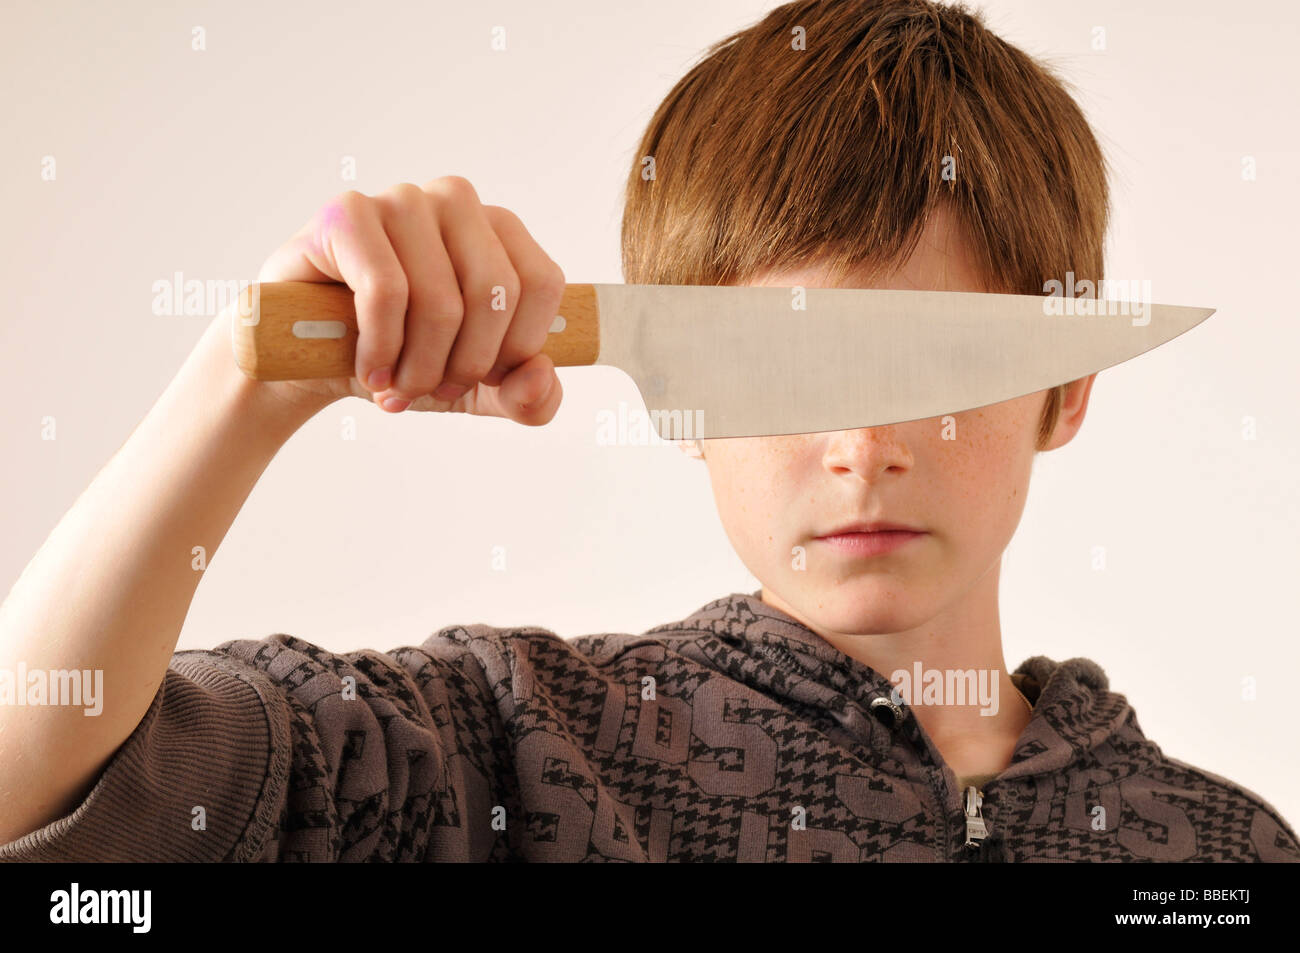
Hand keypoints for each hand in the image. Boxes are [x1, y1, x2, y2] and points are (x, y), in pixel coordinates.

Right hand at [251, 176, 564, 423]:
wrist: (311, 360)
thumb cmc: (403, 359)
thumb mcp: (477, 391)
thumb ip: (528, 397)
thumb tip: (541, 377)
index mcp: (500, 230)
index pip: (542, 284)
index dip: (516, 349)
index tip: (481, 378)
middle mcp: (456, 202)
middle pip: (496, 293)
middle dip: (465, 364)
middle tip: (431, 389)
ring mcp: (401, 201)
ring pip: (441, 300)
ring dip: (419, 366)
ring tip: (396, 387)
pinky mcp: (348, 214)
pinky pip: (386, 291)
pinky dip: (381, 348)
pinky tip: (370, 371)